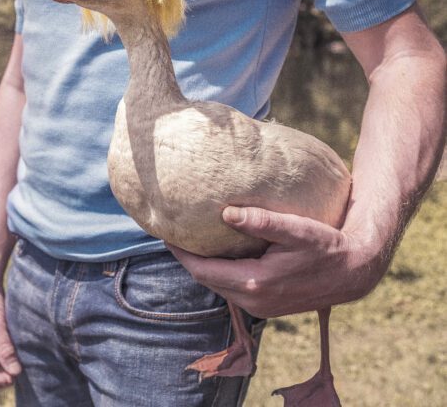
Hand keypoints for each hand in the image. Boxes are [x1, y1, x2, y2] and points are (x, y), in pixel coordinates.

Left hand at [167, 206, 388, 318]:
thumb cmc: (327, 246)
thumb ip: (261, 222)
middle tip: (172, 234)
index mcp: (255, 283)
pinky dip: (220, 273)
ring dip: (203, 267)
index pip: (202, 270)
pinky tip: (217, 254)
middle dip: (187, 259)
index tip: (165, 234)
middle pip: (206, 280)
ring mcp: (261, 307)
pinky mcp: (267, 306)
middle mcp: (254, 300)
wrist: (354, 273)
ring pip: (219, 287)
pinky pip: (233, 289)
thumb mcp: (296, 229)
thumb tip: (225, 212)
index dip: (181, 254)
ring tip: (189, 242)